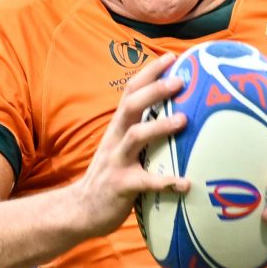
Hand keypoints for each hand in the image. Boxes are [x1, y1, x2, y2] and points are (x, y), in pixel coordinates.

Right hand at [62, 52, 186, 240]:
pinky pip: (145, 182)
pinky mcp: (121, 187)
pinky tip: (186, 183)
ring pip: (136, 137)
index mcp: (117, 128)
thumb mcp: (121, 149)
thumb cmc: (111, 177)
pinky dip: (166, 182)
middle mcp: (115, 140)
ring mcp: (116, 162)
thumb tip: (174, 118)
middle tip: (181, 81)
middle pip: (131, 106)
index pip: (131, 91)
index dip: (149, 72)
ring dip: (160, 127)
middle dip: (155, 90)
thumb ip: (141, 132)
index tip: (172, 57)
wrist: (81, 210)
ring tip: (184, 120)